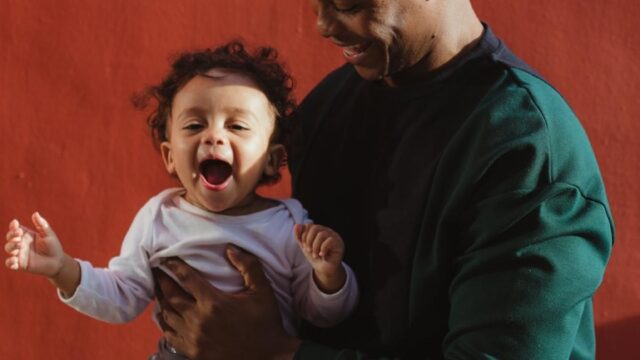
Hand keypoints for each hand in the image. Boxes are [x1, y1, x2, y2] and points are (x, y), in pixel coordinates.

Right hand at [5, 212, 64, 276]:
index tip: (15, 223)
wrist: (57, 261)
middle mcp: (21, 244)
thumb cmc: (53, 246)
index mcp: (26, 235)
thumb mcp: (49, 234)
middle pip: (10, 238)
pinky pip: (10, 263)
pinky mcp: (20, 265)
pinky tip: (15, 260)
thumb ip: (42, 224)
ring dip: (11, 246)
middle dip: (11, 235)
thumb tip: (35, 213)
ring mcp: (19, 254)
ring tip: (19, 245)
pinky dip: (10, 262)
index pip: (15, 229)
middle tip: (18, 234)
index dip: (13, 226)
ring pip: (9, 248)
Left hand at [153, 247, 299, 359]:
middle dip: (161, 281)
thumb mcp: (262, 291)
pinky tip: (164, 315)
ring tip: (158, 289)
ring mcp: (194, 338)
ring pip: (168, 315)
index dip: (174, 266)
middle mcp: (200, 320)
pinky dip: (164, 323)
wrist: (267, 356)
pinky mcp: (193, 352)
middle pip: (171, 296)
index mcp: (214, 302)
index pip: (186, 278)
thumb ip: (249, 266)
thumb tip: (230, 248)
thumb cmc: (265, 322)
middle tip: (155, 270)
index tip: (166, 258)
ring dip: (161, 300)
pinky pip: (170, 335)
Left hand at [294, 224, 345, 292]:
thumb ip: (299, 236)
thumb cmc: (315, 256)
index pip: (309, 226)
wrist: (323, 269)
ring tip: (315, 254)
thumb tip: (297, 225)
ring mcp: (334, 236)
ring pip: (322, 234)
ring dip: (315, 246)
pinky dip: (323, 249)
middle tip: (308, 250)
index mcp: (319, 230)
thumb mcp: (304, 246)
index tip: (304, 246)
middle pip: (315, 228)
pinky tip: (322, 255)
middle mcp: (327, 231)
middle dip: (309, 240)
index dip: (304, 235)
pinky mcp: (339, 243)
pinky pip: (330, 241)